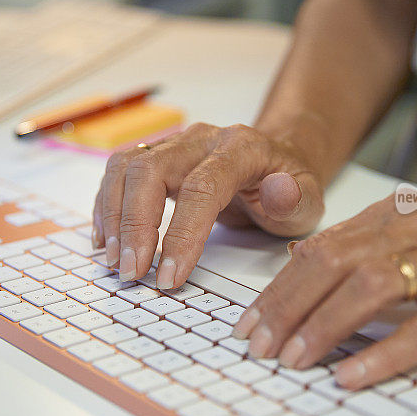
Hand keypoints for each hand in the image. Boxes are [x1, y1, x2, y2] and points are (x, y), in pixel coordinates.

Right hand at [91, 122, 324, 288]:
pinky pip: (119, 173)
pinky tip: (106, 240)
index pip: (202, 186)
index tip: (169, 276)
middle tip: (131, 271)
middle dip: (134, 224)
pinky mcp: (155, 157)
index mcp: (241, 148)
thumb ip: (295, 199)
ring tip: (113, 260)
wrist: (275, 162)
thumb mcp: (310, 199)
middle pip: (150, 169)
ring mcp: (174, 145)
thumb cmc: (289, 187)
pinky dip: (107, 206)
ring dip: (113, 215)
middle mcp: (201, 139)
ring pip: (126, 167)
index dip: (182, 233)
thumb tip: (278, 192)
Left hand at [232, 194, 416, 388]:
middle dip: (285, 307)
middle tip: (257, 346)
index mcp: (399, 213)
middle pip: (332, 263)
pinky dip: (385, 351)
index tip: (250, 322)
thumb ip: (373, 248)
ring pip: (370, 287)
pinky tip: (352, 374)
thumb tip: (309, 272)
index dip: (277, 287)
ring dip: (322, 326)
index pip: (320, 248)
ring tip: (292, 360)